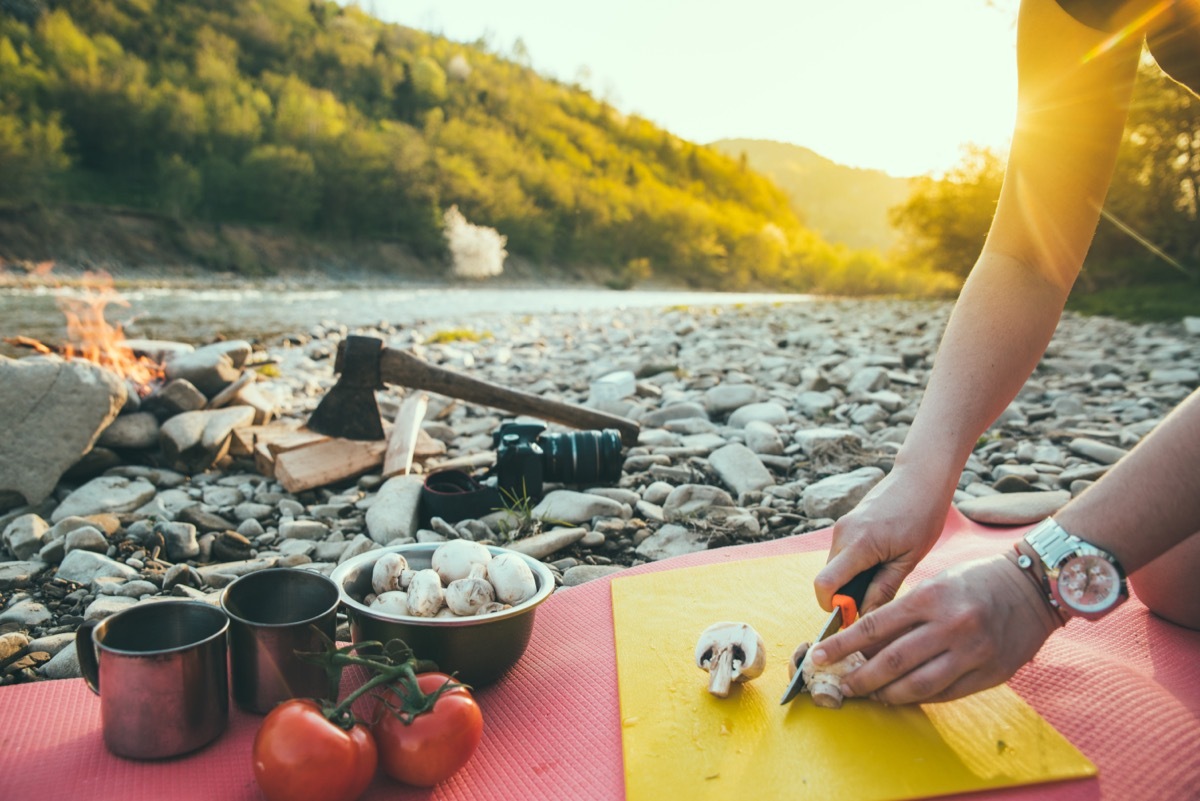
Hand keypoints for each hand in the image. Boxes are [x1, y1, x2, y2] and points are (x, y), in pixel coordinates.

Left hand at [809, 553, 1062, 704]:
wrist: (1032, 588)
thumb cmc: (976, 581)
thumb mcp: (935, 584)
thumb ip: (904, 614)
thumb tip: (866, 645)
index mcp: (930, 598)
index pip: (874, 626)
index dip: (842, 645)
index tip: (820, 657)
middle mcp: (950, 627)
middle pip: (891, 662)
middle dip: (859, 678)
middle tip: (840, 686)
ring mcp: (972, 653)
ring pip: (916, 686)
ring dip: (886, 695)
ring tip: (869, 695)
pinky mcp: (990, 674)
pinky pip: (944, 694)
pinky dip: (918, 698)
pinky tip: (902, 696)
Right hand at [814, 467, 952, 613]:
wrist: (921, 477)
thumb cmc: (922, 515)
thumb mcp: (908, 559)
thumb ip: (883, 590)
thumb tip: (866, 618)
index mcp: (859, 544)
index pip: (825, 585)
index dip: (832, 607)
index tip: (855, 615)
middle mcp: (842, 534)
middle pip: (828, 579)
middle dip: (845, 596)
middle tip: (877, 599)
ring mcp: (841, 527)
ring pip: (834, 567)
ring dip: (850, 580)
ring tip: (884, 576)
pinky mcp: (845, 523)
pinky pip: (841, 554)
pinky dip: (853, 567)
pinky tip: (880, 562)